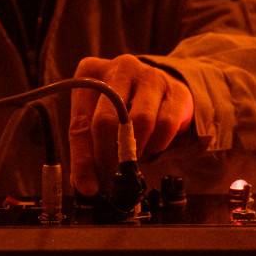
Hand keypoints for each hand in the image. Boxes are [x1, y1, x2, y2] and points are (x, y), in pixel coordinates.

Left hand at [69, 55, 194, 193]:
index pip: (79, 123)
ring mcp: (150, 76)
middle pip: (106, 121)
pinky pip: (165, 126)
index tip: (88, 187)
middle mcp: (119, 68)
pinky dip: (157, 145)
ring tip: (132, 159)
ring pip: (139, 123)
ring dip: (135, 151)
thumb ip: (87, 147)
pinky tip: (151, 146)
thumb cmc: (122, 105)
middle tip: (110, 182)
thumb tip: (84, 185)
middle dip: (107, 159)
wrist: (164, 86)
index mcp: (90, 73)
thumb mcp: (97, 119)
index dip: (83, 160)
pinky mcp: (176, 91)